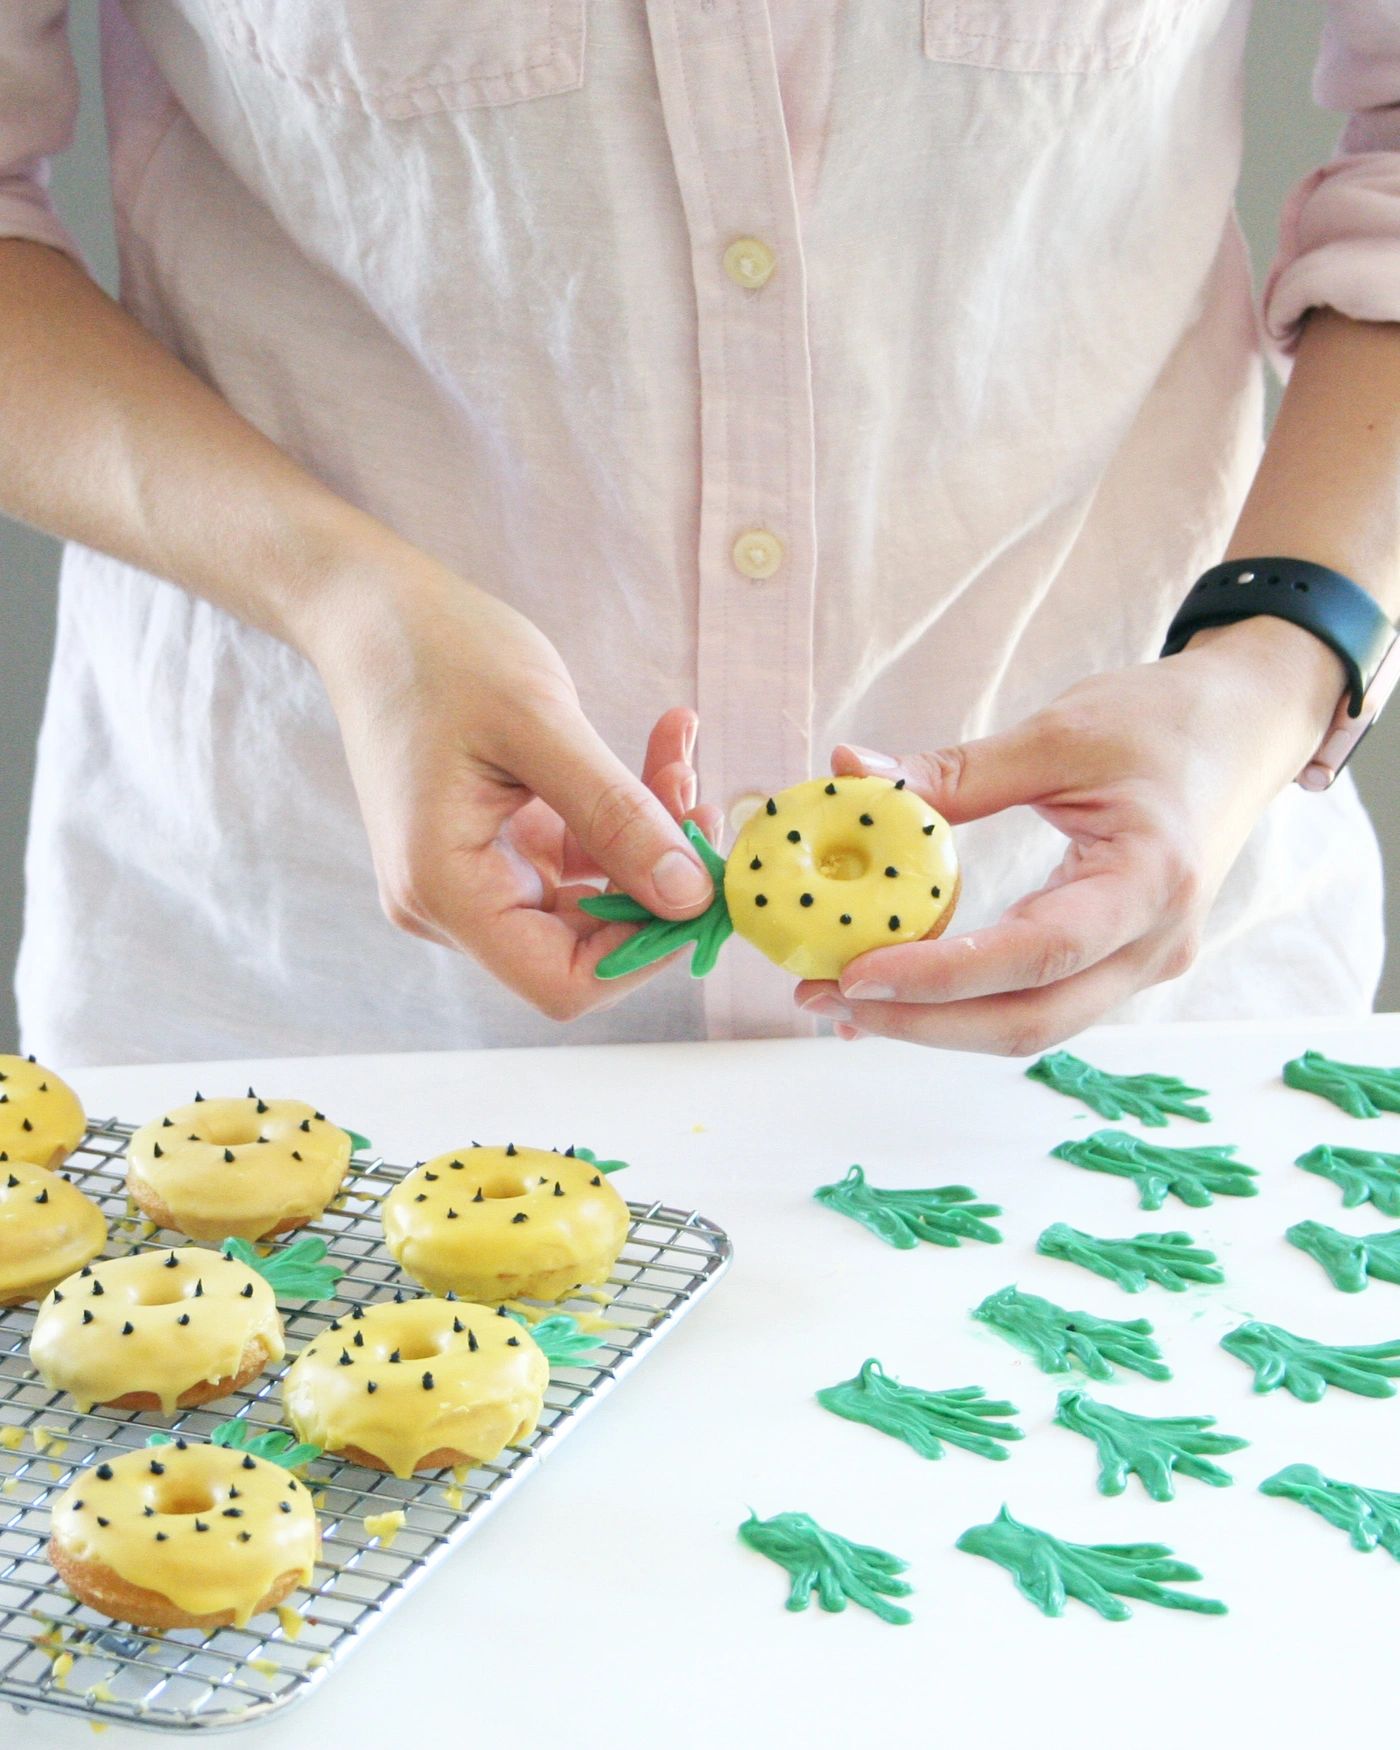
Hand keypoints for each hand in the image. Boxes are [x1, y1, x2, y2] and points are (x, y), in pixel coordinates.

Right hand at [303, 545, 717, 1019]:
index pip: (562, 983)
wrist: (375, 610)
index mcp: (445, 889)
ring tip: (678, 755)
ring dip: (650, 836)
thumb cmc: (440, 653)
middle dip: (657, 881)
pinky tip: (660, 747)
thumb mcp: (539, 726)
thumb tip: (689, 897)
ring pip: (594, 895)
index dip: (645, 951)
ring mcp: (475, 876)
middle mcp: (452, 902)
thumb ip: (615, 816)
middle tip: (703, 802)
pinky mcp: (496, 846)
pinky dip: (626, 811)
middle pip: (586, 944)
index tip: (703, 883)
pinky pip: (581, 855)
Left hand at [795, 618, 1342, 1054]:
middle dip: (920, 1022)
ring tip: (845, 998)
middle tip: (825, 998)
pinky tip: (901, 988)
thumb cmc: (1164, 721)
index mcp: (1149, 880)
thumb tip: (848, 771)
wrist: (1247, 731)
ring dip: (936, 1022)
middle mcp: (1156, 944)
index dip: (941, 976)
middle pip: (1030, 1022)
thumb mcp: (1059, 733)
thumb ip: (955, 770)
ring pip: (1032, 1026)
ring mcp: (1144, 964)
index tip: (855, 972)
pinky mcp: (1122, 963)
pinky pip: (1039, 1003)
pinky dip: (966, 1004)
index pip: (1037, 954)